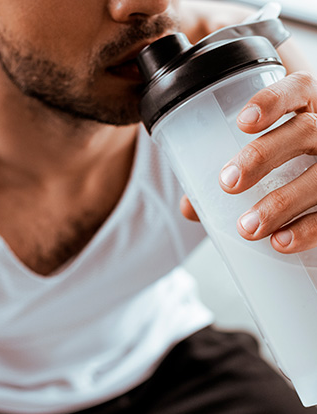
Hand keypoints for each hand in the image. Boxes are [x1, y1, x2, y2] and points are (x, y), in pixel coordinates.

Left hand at [218, 71, 316, 252]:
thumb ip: (230, 178)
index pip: (298, 89)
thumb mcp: (264, 163)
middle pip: (306, 131)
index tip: (242, 123)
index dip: (273, 101)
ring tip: (247, 227)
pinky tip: (280, 241)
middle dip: (262, 156)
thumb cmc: (288, 168)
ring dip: (281, 203)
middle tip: (228, 183)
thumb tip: (190, 207)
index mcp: (308, 109)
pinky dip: (307, 230)